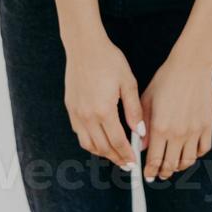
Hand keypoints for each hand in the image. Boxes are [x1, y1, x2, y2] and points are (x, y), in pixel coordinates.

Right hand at [63, 34, 143, 170]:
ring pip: (88, 144)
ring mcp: (76, 113)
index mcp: (104, 110)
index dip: (127, 154)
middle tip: (127, 164)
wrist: (84, 47)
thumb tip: (140, 132)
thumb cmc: (109, 60)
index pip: (117, 142)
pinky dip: (90, 142)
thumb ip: (134, 109)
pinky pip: (80, 133)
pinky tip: (100, 141)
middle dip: (116, 158)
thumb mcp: (128, 82)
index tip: (134, 162)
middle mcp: (87, 115)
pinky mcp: (70, 108)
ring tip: (115, 155)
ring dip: (102, 153)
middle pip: (102, 147)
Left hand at [140, 55, 211, 181]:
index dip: (150, 171)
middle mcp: (178, 133)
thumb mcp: (147, 100)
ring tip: (174, 165)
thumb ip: (142, 125)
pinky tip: (189, 151)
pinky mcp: (207, 126)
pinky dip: (196, 154)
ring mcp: (194, 130)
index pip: (154, 160)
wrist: (191, 66)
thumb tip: (141, 146)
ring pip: (188, 161)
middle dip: (163, 172)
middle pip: (171, 165)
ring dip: (179, 167)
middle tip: (160, 174)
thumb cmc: (166, 80)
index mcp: (160, 128)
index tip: (148, 174)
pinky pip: (203, 149)